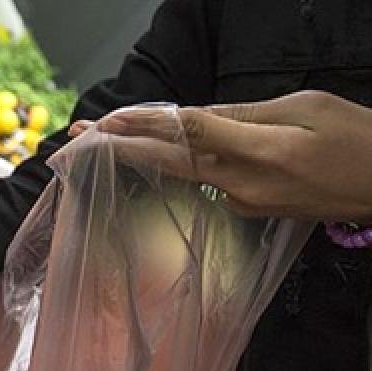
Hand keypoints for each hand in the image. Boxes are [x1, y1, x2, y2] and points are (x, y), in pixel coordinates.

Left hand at [70, 91, 371, 221]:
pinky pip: (206, 181)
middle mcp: (243, 185)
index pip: (188, 133)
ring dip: (143, 155)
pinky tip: (158, 152)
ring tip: (103, 141)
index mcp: (259, 154)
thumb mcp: (305, 109)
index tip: (106, 121)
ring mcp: (244, 203)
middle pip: (170, 161)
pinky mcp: (249, 210)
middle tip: (76, 138)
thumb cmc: (358, 141)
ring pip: (184, 172)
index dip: (144, 125)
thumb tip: (196, 116)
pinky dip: (179, 164)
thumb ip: (245, 115)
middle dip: (120, 147)